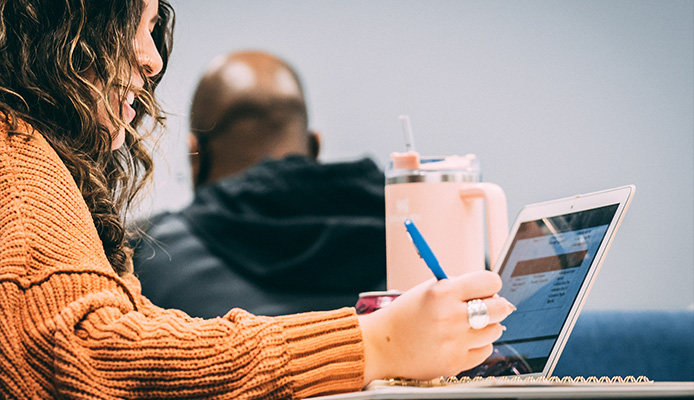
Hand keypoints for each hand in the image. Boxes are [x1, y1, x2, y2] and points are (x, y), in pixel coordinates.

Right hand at [358, 270, 514, 384]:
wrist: (382, 345)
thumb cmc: (406, 315)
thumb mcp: (429, 290)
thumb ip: (459, 287)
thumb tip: (493, 293)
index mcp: (443, 292)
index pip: (490, 282)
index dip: (490, 285)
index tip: (485, 289)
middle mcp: (451, 316)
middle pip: (500, 307)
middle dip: (495, 305)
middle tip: (485, 307)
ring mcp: (454, 341)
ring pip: (495, 330)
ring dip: (485, 327)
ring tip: (467, 326)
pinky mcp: (455, 362)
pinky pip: (485, 350)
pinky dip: (477, 345)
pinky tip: (460, 340)